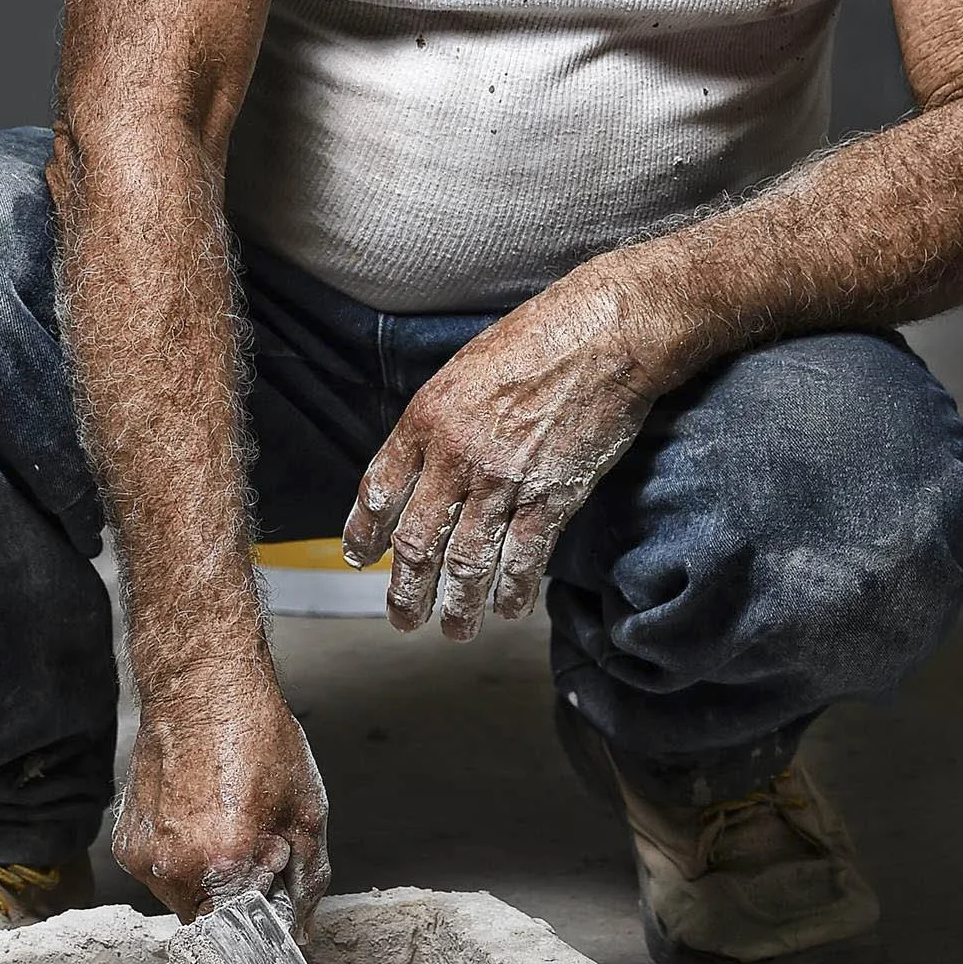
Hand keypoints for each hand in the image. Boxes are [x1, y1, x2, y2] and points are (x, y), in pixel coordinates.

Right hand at [113, 665, 329, 929]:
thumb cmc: (255, 736)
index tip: (274, 872)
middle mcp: (174, 868)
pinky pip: (160, 872)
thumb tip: (300, 927)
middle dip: (237, 893)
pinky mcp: (126, 843)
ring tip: (223, 819)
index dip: (268, 903)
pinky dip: (181, 856)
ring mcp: (144, 858)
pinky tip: (197, 813)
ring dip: (208, 876)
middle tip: (252, 839)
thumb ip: (307, 879)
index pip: (248, 930)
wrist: (202, 687)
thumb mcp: (304, 809)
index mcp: (223, 864)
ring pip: (184, 897)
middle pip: (212, 920)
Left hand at [341, 273, 656, 640]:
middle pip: (417, 541)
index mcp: (426, 418)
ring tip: (452, 630)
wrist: (603, 334)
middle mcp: (457, 455)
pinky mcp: (551, 497)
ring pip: (467, 563)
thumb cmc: (536, 339)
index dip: (364, 532)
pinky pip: (524, 559)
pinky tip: (506, 610)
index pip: (379, 489)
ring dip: (456, 606)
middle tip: (402, 617)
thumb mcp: (463, 370)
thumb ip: (437, 422)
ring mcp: (504, 480)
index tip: (359, 557)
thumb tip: (419, 467)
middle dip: (405, 590)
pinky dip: (512, 592)